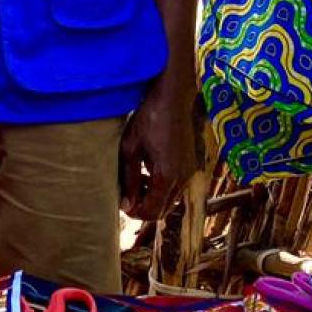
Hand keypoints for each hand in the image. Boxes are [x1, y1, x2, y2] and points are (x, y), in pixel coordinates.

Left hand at [119, 73, 200, 220]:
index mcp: (167, 177)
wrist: (173, 98)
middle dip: (143, 206)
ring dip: (152, 196)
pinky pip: (176, 187)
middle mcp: (183, 179)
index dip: (134, 212)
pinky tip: (147, 170)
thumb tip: (126, 204)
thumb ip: (129, 179)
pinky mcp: (190, 165)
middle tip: (125, 193)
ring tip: (134, 179)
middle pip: (162, 210)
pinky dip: (161, 186)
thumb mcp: (131, 149)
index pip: (151, 212)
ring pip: (170, 199)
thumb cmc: (148, 119)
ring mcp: (189, 172)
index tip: (121, 202)